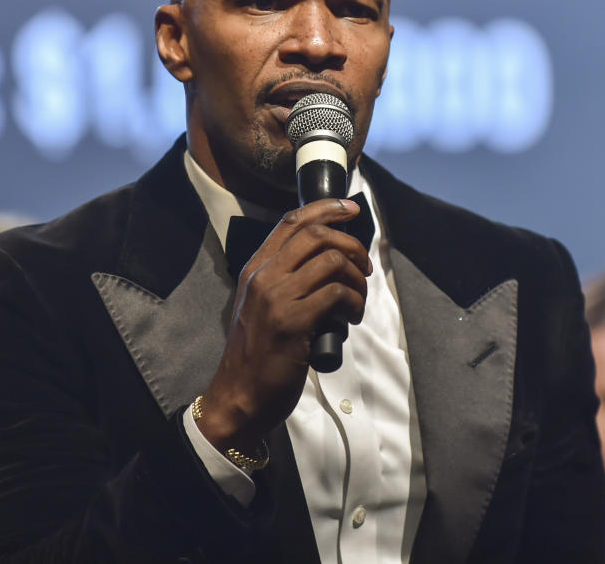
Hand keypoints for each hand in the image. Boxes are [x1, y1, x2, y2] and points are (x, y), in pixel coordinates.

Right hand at [197, 198, 370, 453]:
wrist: (240, 396)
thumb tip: (329, 263)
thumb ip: (284, 281)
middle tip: (364, 267)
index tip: (351, 209)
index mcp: (255, 268)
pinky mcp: (292, 322)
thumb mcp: (260, 306)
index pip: (291, 221)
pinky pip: (336, 294)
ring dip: (357, 278)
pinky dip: (354, 302)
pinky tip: (352, 317)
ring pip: (331, 261)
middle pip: (316, 234)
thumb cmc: (257, 354)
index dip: (326, 207)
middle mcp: (263, 276)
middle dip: (351, 244)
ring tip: (358, 299)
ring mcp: (276, 298)